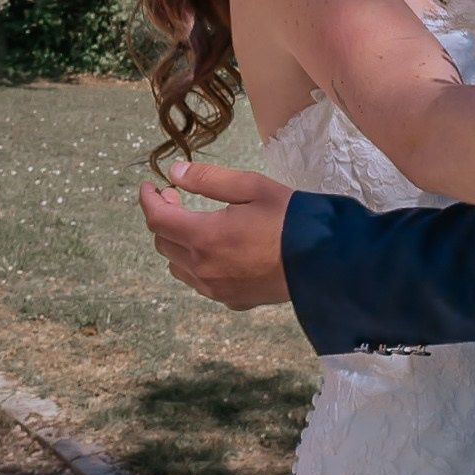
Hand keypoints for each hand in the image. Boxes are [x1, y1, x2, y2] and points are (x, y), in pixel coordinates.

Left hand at [139, 161, 296, 309]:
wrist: (325, 262)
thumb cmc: (290, 218)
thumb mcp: (251, 187)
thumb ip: (208, 180)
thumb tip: (175, 173)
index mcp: (204, 237)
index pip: (157, 219)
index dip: (148, 200)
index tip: (150, 186)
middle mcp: (203, 268)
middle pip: (163, 243)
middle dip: (164, 218)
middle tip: (177, 198)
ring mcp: (216, 289)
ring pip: (177, 267)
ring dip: (177, 243)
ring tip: (195, 224)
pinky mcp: (231, 300)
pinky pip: (199, 282)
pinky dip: (195, 264)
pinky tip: (215, 250)